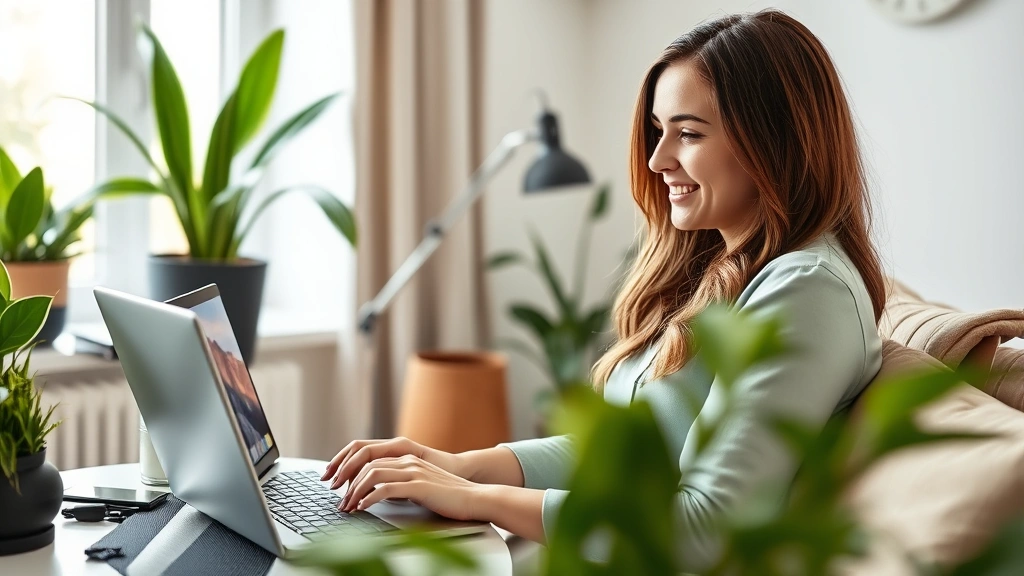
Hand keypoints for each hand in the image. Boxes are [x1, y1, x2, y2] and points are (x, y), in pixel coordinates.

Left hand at [339, 454, 481, 520]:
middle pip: (366, 463)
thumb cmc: (448, 496)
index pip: (369, 457)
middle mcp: (408, 461)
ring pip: (373, 474)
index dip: (349, 470)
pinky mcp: (419, 486)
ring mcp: (414, 471)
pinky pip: (386, 489)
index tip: (337, 485)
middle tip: (338, 500)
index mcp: (406, 458)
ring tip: (347, 507)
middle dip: (346, 481)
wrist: (474, 498)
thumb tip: (378, 494)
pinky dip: (370, 499)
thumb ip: (400, 484)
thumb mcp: (419, 485)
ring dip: (355, 492)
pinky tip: (363, 508)